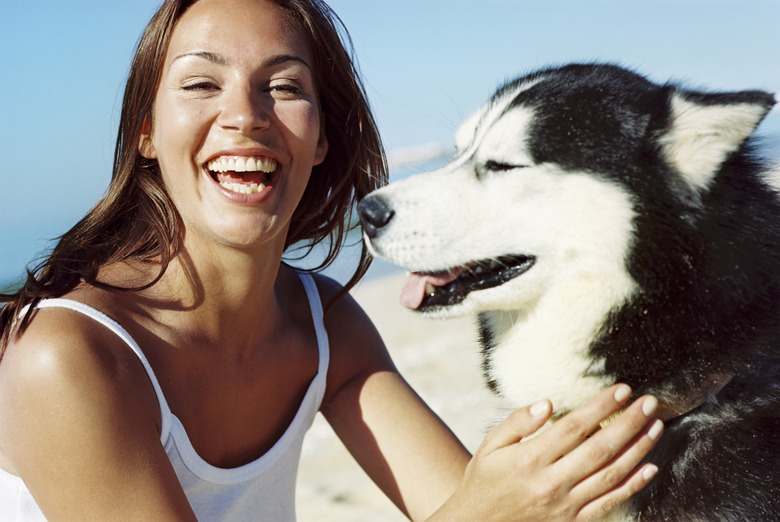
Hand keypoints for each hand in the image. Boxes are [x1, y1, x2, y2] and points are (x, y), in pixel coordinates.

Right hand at [430, 384, 661, 520]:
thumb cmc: (484, 480)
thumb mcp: (490, 445)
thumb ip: (518, 422)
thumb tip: (548, 403)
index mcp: (528, 459)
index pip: (574, 427)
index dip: (601, 406)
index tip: (622, 389)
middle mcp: (550, 483)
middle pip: (599, 448)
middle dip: (629, 422)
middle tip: (649, 402)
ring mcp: (564, 505)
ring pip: (611, 474)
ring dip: (638, 449)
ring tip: (655, 426)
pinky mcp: (572, 521)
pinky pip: (609, 502)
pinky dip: (633, 485)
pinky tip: (650, 467)